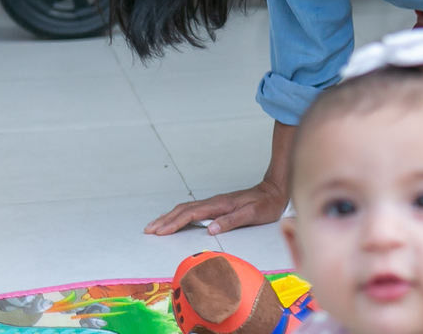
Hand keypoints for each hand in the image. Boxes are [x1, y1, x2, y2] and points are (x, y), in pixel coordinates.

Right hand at [145, 179, 287, 235]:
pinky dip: (179, 215)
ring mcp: (215, 203)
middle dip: (165, 220)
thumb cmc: (266, 204)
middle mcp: (214, 202)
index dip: (174, 223)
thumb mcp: (253, 214)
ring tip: (155, 225)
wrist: (275, 190)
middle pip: (184, 210)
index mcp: (219, 205)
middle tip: (148, 230)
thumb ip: (232, 221)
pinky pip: (193, 210)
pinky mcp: (217, 205)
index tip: (160, 231)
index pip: (191, 215)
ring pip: (186, 209)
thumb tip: (210, 229)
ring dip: (169, 217)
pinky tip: (175, 219)